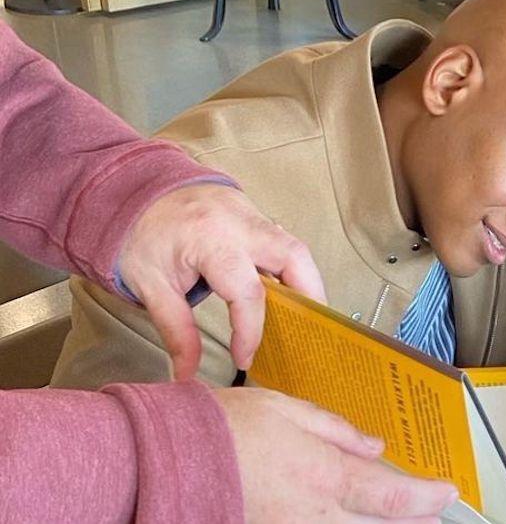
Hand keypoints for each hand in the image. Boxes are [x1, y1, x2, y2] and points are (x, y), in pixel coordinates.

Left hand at [119, 184, 325, 379]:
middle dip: (309, 295)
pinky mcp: (255, 214)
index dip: (251, 330)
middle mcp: (241, 223)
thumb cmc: (141, 236)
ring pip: (297, 247)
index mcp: (211, 241)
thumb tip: (187, 374)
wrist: (136, 190)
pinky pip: (284, 241)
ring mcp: (252, 214)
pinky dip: (292, 268)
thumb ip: (176, 330)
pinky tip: (286, 291)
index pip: (247, 291)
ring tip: (306, 315)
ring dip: (307, 281)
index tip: (245, 359)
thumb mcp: (150, 286)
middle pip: (294, 257)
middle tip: (310, 330)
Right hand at [214, 387, 456, 522]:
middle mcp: (314, 514)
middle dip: (414, 523)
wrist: (165, 461)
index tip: (447, 493)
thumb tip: (373, 446)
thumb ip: (337, 431)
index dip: (428, 498)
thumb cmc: (222, 429)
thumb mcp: (288, 410)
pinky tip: (349, 519)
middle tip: (435, 515)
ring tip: (403, 521)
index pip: (394, 498)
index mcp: (324, 475)